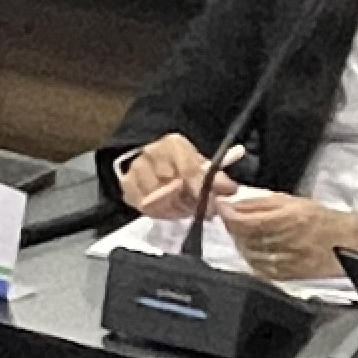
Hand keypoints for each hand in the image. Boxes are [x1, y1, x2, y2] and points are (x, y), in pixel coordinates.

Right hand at [115, 132, 229, 219]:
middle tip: (202, 212)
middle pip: (172, 186)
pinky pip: (142, 204)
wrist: (156, 160)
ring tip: (186, 212)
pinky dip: (158, 212)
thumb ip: (217, 178)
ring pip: (156, 199)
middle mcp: (152, 152)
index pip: (189, 171)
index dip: (202, 191)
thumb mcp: (204, 166)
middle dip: (190, 203)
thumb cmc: (184, 164)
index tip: (212, 206)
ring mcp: (136, 168)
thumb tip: (230, 189)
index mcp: (174, 144)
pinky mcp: (127, 184)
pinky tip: (169, 212)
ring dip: (174, 210)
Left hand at [215, 190, 357, 280]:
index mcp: (287, 219)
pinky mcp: (285, 275)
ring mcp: (284, 260)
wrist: (350, 244)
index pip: (243, 219)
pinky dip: (250, 257)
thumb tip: (231, 202)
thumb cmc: (323, 219)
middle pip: (242, 236)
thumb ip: (258, 202)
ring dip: (240, 241)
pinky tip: (254, 249)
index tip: (222, 206)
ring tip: (245, 232)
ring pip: (246, 252)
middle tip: (233, 218)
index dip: (227, 213)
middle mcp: (285, 241)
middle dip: (233, 226)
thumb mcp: (290, 201)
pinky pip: (257, 267)